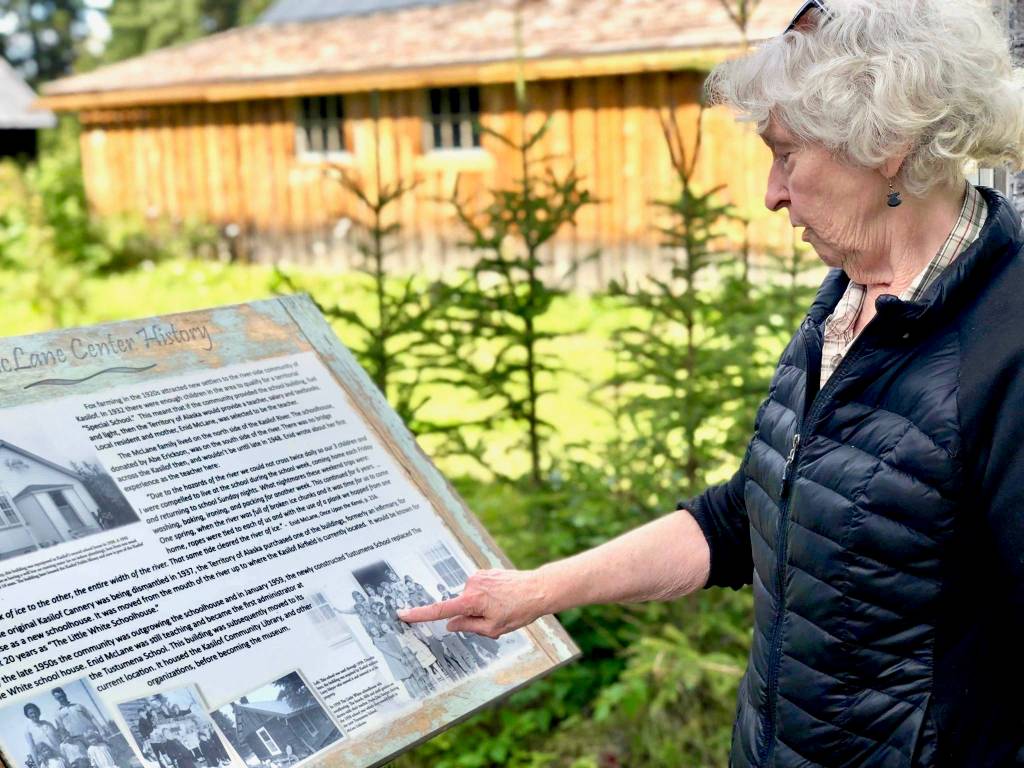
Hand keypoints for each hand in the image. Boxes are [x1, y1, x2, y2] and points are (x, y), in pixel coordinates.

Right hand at [397, 569, 546, 638]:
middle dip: (472, 616)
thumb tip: (451, 625)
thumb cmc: (519, 610)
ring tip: (503, 607)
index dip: (420, 614)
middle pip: (460, 607)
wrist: (538, 589)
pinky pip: (478, 590)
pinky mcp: (484, 572)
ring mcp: (478, 576)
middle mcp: (471, 585)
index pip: (440, 610)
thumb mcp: (494, 629)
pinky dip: (486, 597)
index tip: (403, 614)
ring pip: (470, 599)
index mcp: (471, 601)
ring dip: (481, 606)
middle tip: (496, 618)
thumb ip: (469, 627)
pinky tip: (503, 598)